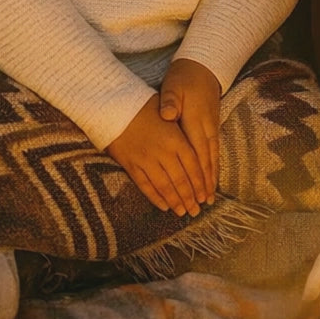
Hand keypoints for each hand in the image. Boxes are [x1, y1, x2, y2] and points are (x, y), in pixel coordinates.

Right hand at [106, 94, 208, 216]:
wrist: (114, 106)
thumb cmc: (143, 105)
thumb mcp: (168, 113)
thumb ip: (182, 130)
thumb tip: (196, 146)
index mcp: (175, 138)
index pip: (193, 165)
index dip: (200, 183)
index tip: (205, 196)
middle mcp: (162, 151)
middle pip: (180, 180)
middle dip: (190, 198)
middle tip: (196, 211)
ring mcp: (146, 160)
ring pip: (164, 186)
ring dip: (175, 201)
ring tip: (183, 212)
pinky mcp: (131, 165)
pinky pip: (145, 185)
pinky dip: (155, 197)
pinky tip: (164, 206)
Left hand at [160, 59, 219, 203]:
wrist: (204, 66)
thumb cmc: (184, 77)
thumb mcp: (173, 86)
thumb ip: (170, 101)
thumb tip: (167, 115)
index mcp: (195, 121)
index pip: (195, 154)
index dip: (196, 175)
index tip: (195, 193)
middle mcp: (206, 128)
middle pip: (206, 161)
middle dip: (204, 184)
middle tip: (202, 205)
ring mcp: (212, 127)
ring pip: (212, 157)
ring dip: (211, 178)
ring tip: (209, 198)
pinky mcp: (212, 126)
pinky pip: (214, 151)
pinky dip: (214, 166)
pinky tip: (213, 178)